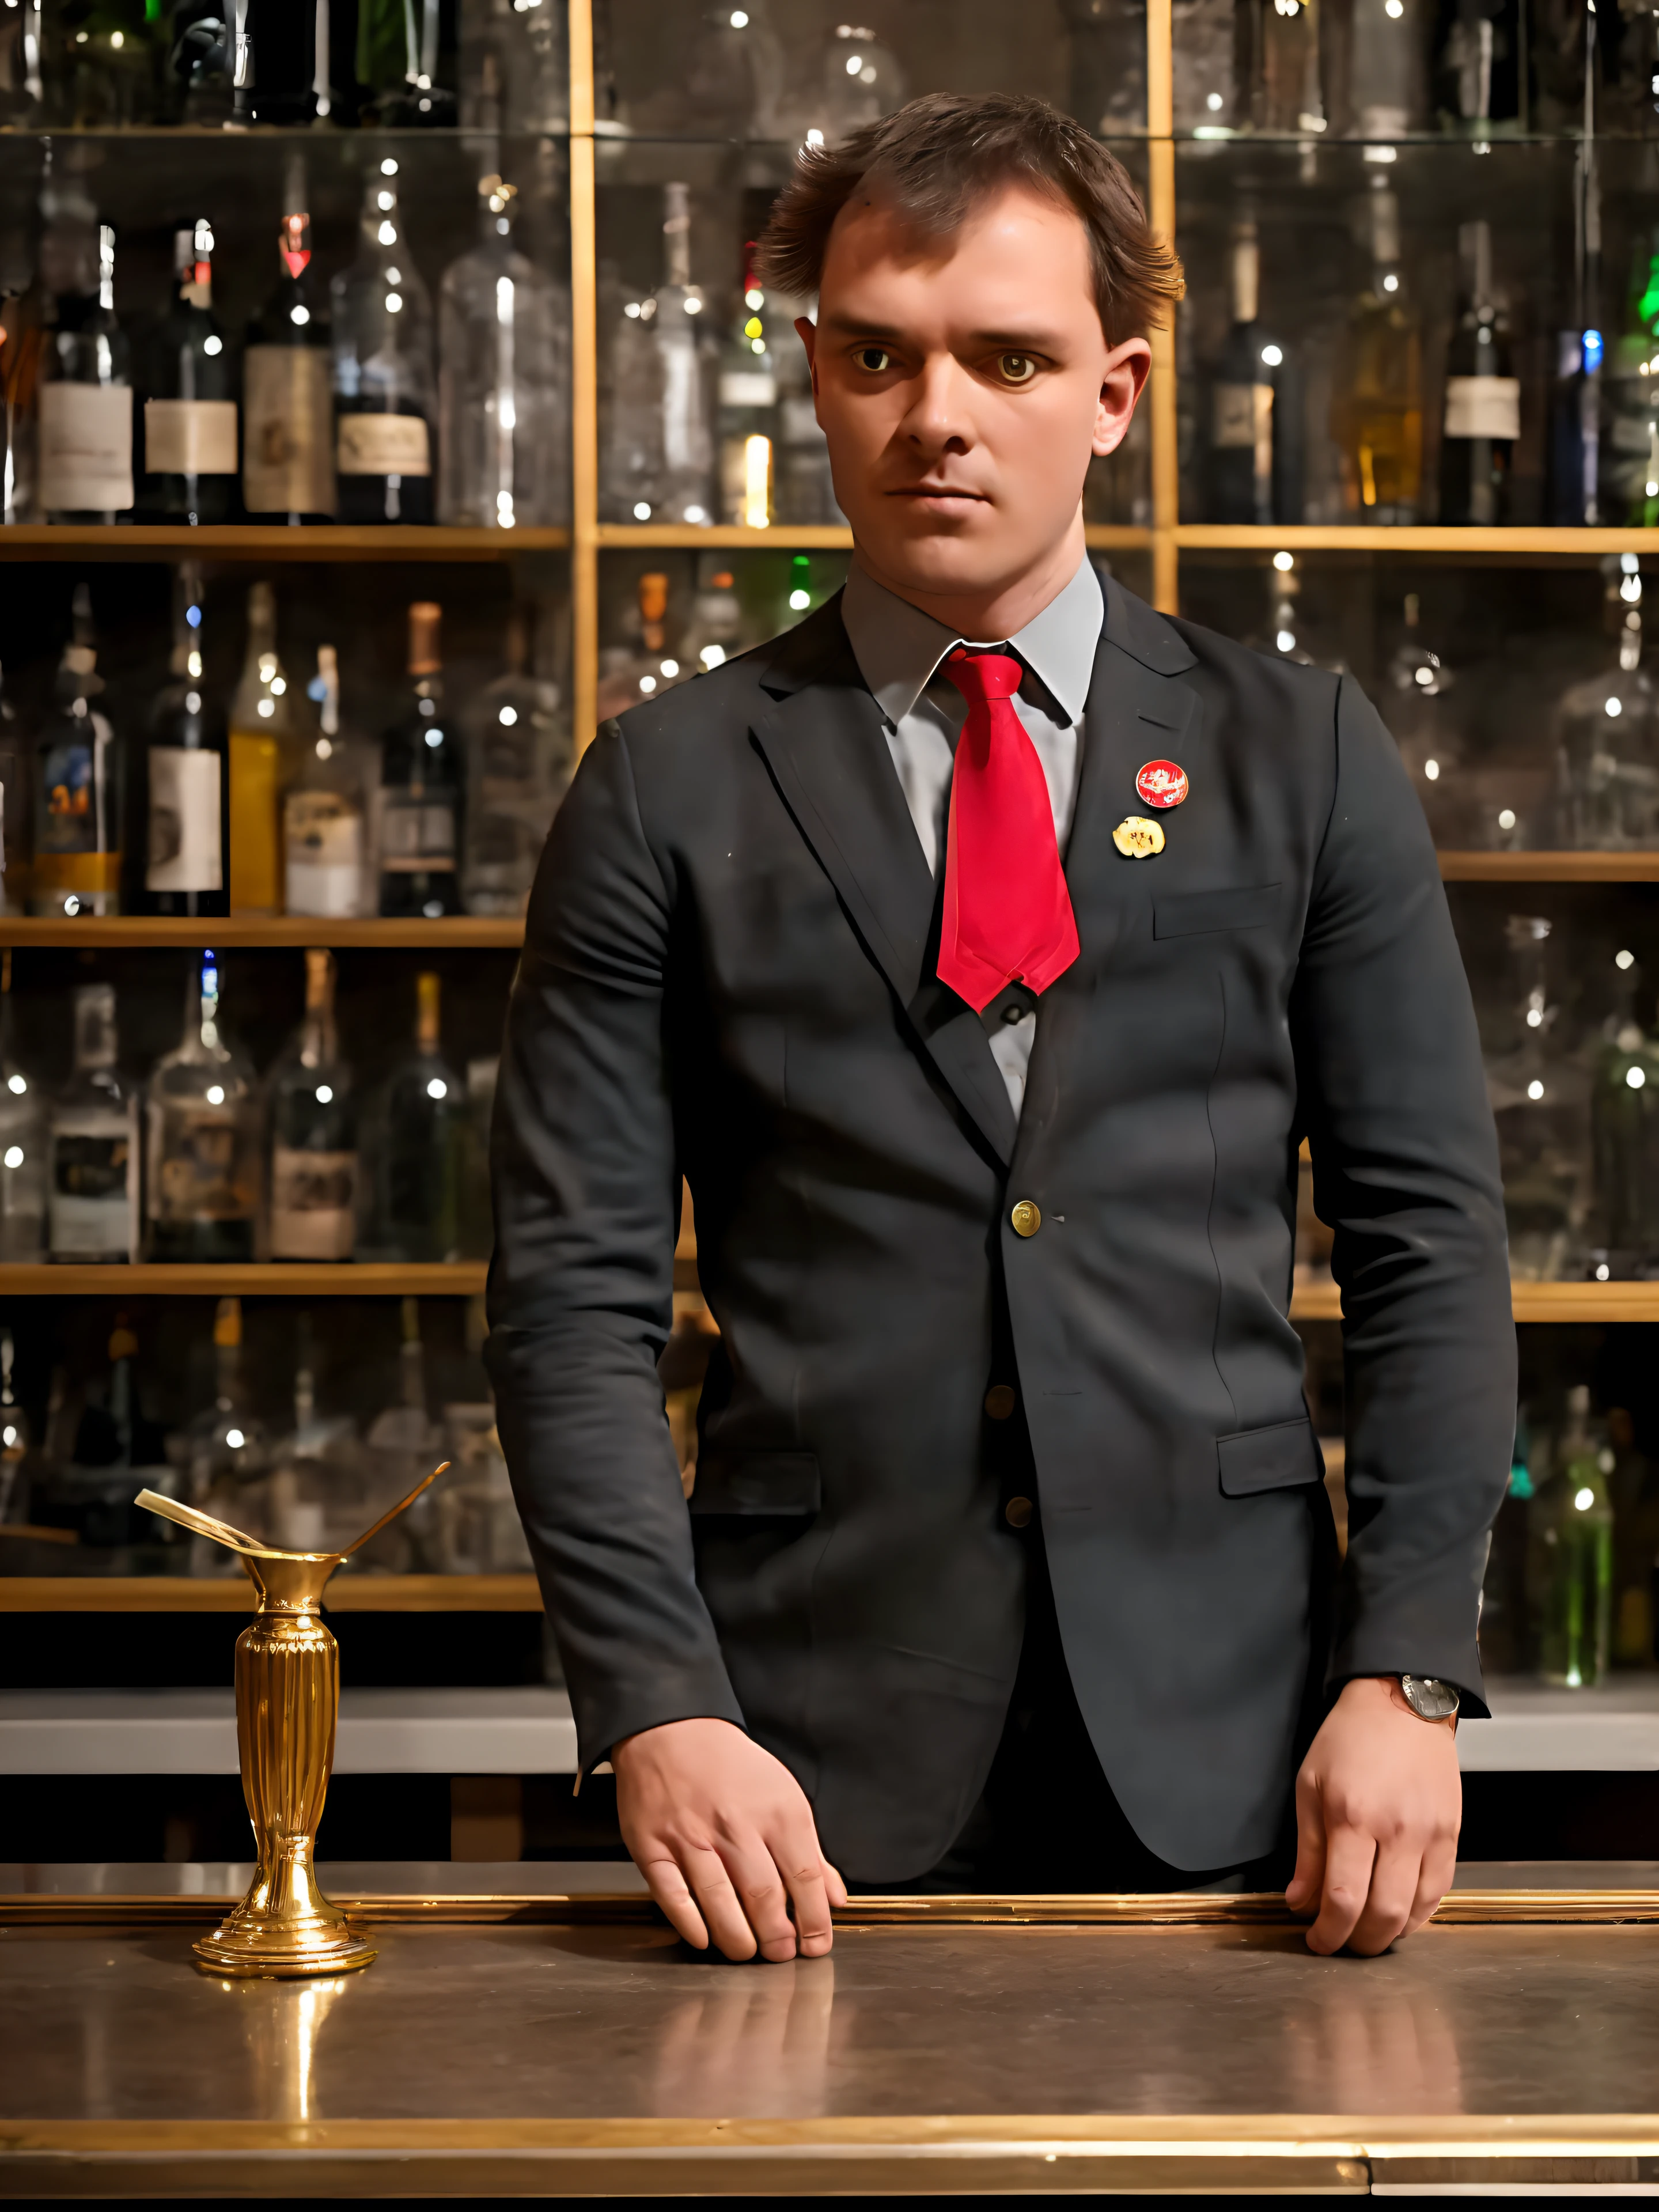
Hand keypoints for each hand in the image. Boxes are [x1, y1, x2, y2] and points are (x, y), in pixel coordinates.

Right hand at [611, 1716, 847, 1962]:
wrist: (673, 1729)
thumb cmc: (730, 1766)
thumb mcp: (783, 1795)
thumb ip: (810, 1851)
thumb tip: (833, 1897)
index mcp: (776, 1810)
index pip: (805, 1878)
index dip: (815, 1921)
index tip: (816, 1943)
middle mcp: (735, 1824)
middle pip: (764, 1897)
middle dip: (777, 1938)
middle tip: (780, 1954)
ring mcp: (691, 1837)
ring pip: (720, 1903)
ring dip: (738, 1940)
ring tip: (747, 1950)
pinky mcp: (654, 1847)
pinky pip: (674, 1897)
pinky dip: (692, 1925)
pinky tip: (704, 1938)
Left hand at [1286, 1676, 1459, 1956]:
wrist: (1402, 1704)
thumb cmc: (1350, 1739)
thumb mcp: (1310, 1785)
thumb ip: (1307, 1850)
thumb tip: (1300, 1901)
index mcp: (1353, 1817)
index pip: (1342, 1899)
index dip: (1327, 1932)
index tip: (1316, 1941)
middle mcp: (1396, 1831)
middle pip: (1381, 1915)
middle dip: (1357, 1943)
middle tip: (1340, 1943)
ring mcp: (1430, 1835)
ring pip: (1414, 1911)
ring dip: (1388, 1933)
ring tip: (1366, 1930)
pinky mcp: (1452, 1835)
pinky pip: (1439, 1893)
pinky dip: (1417, 1914)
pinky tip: (1398, 1913)